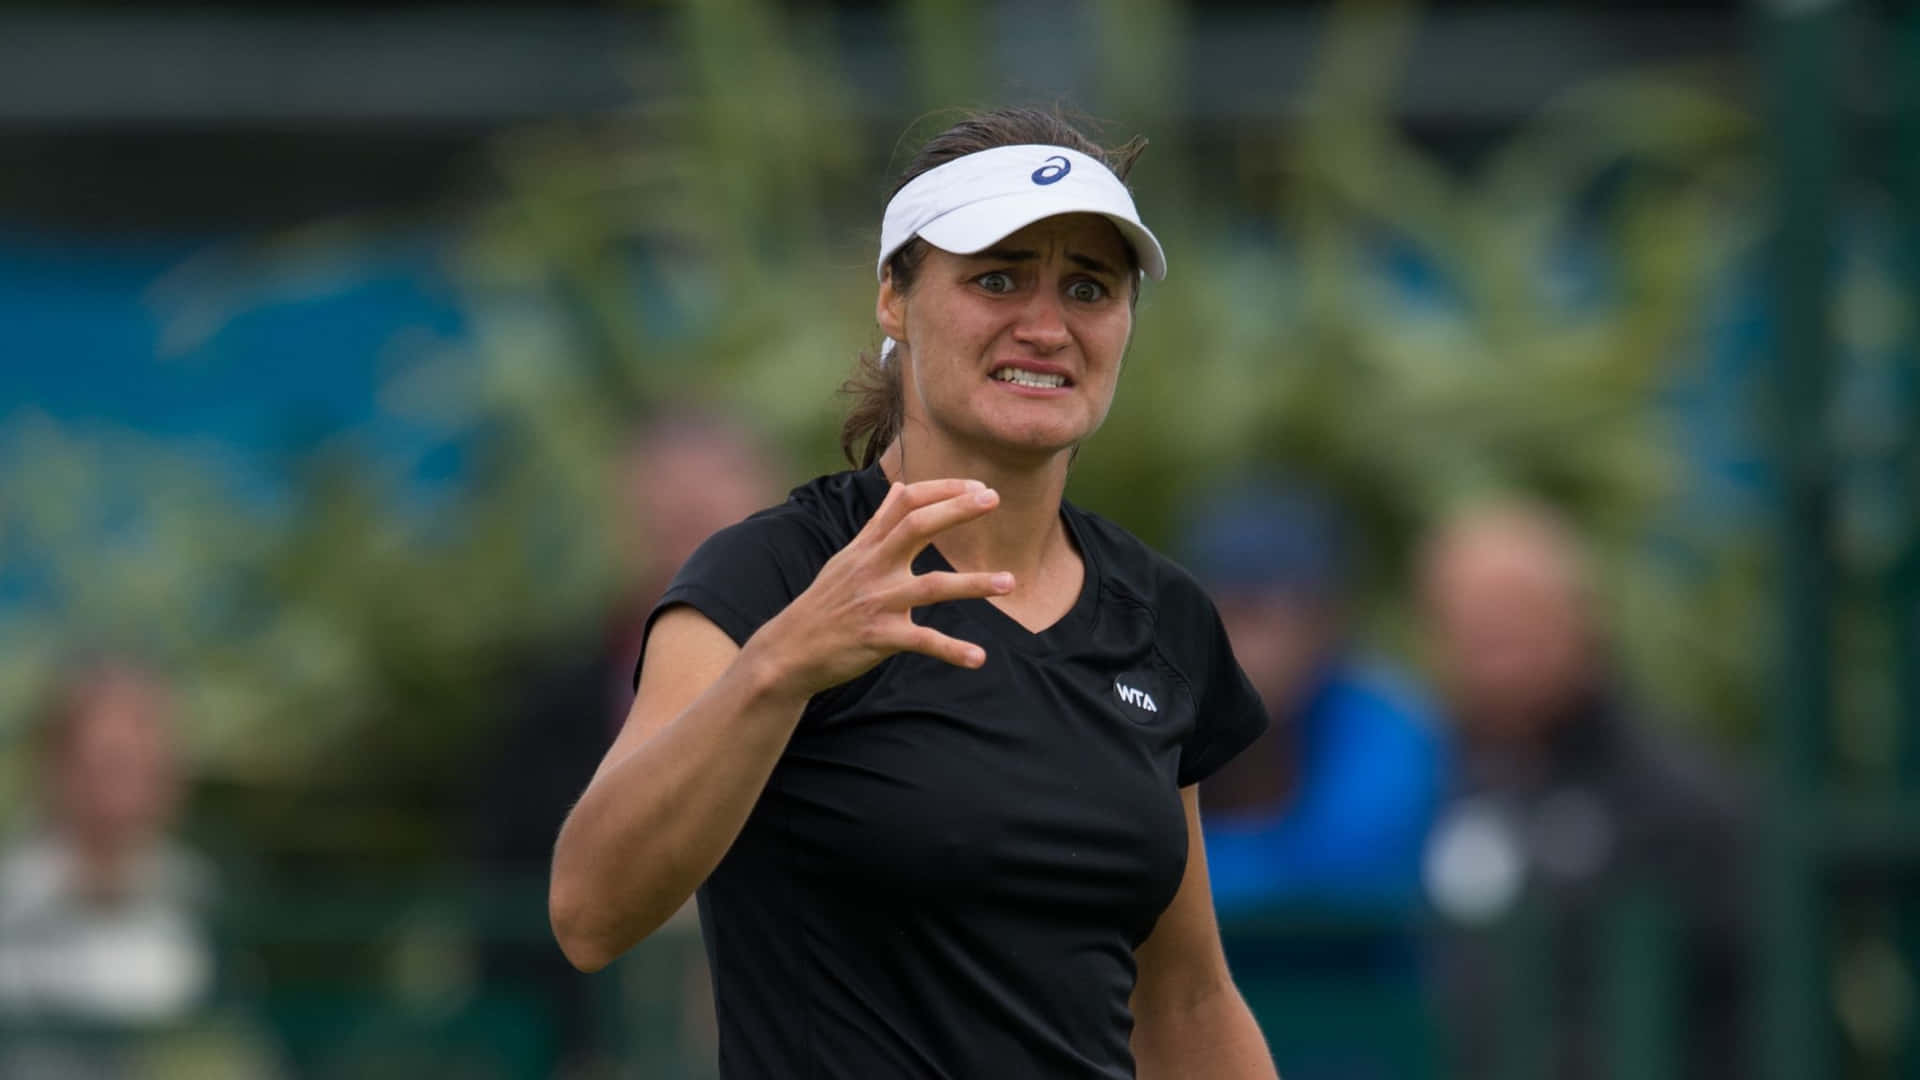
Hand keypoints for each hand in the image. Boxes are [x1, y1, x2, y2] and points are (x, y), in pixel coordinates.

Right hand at [750, 478, 1012, 698]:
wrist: (787, 651)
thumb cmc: (824, 603)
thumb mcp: (847, 557)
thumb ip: (878, 524)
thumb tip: (900, 487)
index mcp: (868, 547)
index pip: (905, 502)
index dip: (943, 490)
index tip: (978, 485)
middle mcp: (873, 568)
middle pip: (916, 527)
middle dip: (956, 510)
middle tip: (993, 498)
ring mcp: (877, 602)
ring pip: (930, 587)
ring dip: (973, 584)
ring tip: (1010, 581)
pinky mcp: (879, 638)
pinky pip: (922, 642)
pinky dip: (951, 650)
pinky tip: (978, 657)